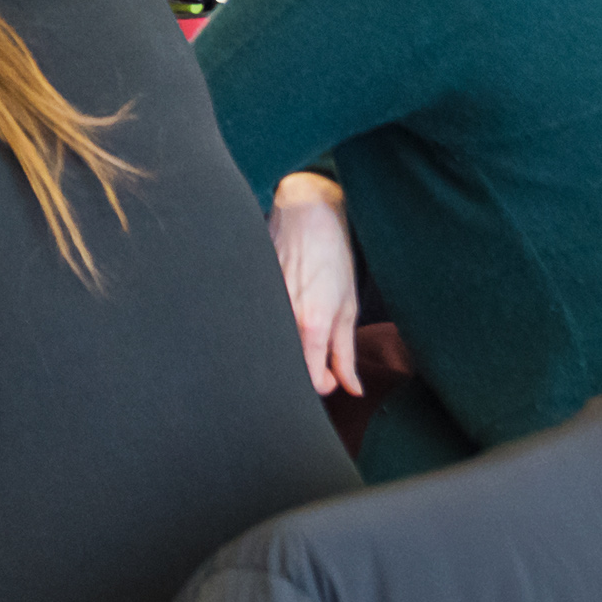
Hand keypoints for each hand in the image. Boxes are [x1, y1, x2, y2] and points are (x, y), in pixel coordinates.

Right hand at [269, 173, 361, 397]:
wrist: (306, 213)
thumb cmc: (333, 257)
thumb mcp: (348, 307)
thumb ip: (346, 353)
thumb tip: (352, 387)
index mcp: (312, 324)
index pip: (310, 380)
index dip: (323, 383)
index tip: (331, 374)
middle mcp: (284, 318)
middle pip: (287, 367)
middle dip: (302, 369)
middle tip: (317, 353)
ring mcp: (263, 304)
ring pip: (271, 346)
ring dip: (286, 347)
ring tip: (299, 326)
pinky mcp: (249, 291)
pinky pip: (257, 324)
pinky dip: (269, 326)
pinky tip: (280, 309)